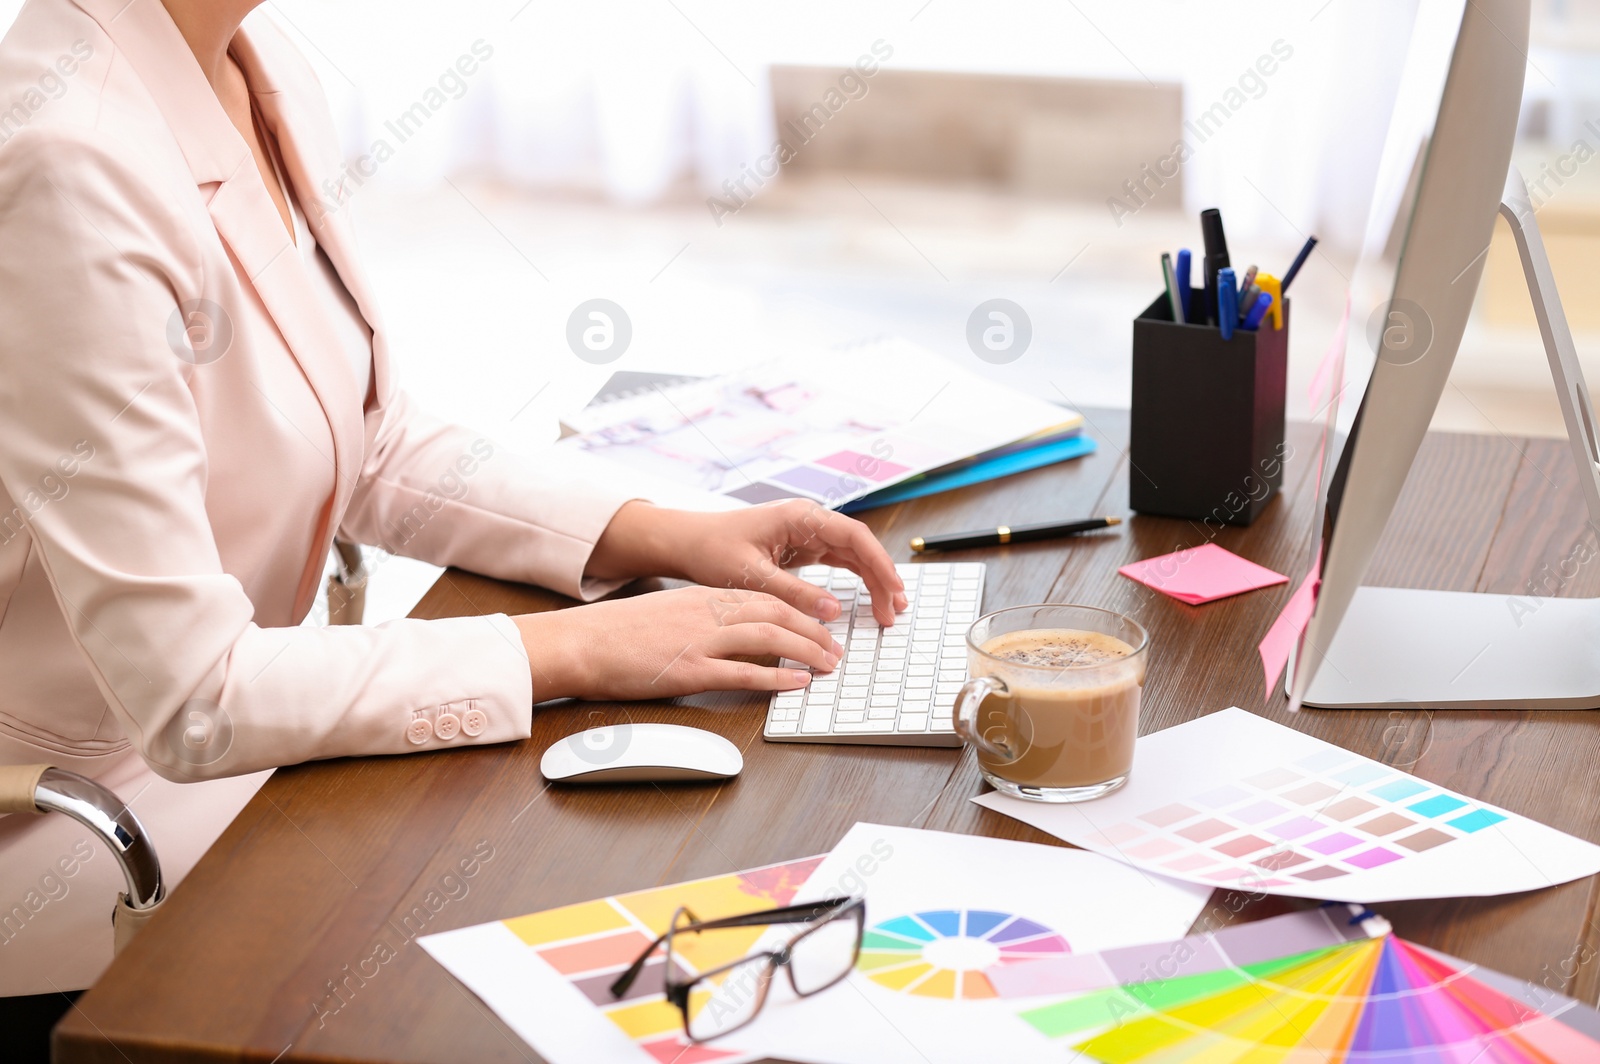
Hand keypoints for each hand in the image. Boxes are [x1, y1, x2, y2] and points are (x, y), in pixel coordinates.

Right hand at [513, 586, 841, 700]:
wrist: (580, 642)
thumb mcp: (667, 613)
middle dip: (814, 630)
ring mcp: (701, 640)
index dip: (800, 611)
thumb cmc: (617, 633)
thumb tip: (731, 633)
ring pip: (770, 637)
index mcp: (703, 597)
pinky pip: (744, 672)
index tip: (820, 624)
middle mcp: (708, 612)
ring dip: (807, 651)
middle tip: (836, 648)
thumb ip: (701, 619)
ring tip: (829, 665)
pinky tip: (796, 683)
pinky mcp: (691, 670)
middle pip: (777, 613)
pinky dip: (776, 677)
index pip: (765, 596)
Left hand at [587, 499, 906, 624]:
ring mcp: (808, 534)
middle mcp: (810, 521)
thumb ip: (793, 593)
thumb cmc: (712, 549)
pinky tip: (869, 600)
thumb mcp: (750, 576)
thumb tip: (832, 611)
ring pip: (854, 556)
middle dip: (883, 577)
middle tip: (896, 610)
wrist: (689, 541)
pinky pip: (840, 563)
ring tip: (890, 610)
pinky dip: (856, 582)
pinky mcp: (803, 549)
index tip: (893, 590)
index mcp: (800, 516)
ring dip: (874, 581)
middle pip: (860, 546)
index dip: (879, 564)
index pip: (854, 536)